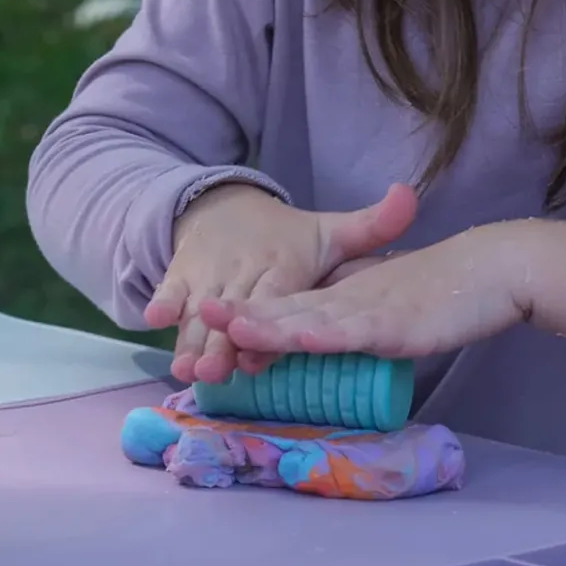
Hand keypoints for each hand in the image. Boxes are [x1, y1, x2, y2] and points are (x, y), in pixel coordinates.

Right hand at [145, 181, 417, 384]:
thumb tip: (411, 195)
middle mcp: (244, 269)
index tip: (258, 342)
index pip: (277, 295)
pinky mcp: (183, 275)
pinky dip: (163, 303)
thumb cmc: (287, 239)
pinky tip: (154, 320)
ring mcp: (210, 274)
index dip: (267, 318)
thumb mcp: (330, 232)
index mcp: (283, 262)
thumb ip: (373, 225)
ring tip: (187, 368)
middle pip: (235, 309)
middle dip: (223, 340)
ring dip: (192, 339)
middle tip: (215, 371)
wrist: (226, 209)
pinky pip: (171, 290)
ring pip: (200, 310)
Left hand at [200, 226, 527, 362]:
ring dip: (268, 324)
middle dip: (240, 315)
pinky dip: (323, 334)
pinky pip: (352, 330)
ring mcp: (367, 310)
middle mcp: (345, 300)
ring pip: (308, 318)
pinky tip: (297, 337)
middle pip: (284, 309)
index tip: (207, 316)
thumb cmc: (439, 290)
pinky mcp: (393, 322)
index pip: (285, 307)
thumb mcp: (384, 305)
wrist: (490, 269)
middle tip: (197, 315)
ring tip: (228, 326)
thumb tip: (325, 335)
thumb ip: (353, 317)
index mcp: (341, 298)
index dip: (247, 312)